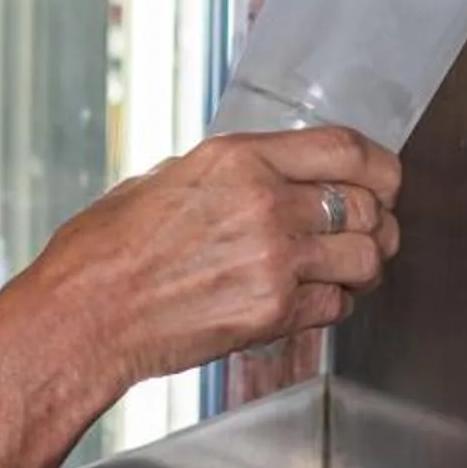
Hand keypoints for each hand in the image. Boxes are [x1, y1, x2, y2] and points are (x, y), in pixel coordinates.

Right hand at [25, 126, 401, 396]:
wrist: (82, 317)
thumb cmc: (103, 252)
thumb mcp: (164, 181)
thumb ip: (227, 176)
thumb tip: (265, 177)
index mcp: (238, 159)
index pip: (347, 150)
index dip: (380, 167)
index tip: (384, 180)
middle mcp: (264, 204)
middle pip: (368, 205)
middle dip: (378, 222)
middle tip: (371, 232)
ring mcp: (273, 261)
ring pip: (366, 259)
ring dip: (364, 266)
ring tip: (347, 271)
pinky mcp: (271, 312)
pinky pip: (336, 305)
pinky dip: (334, 304)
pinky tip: (311, 300)